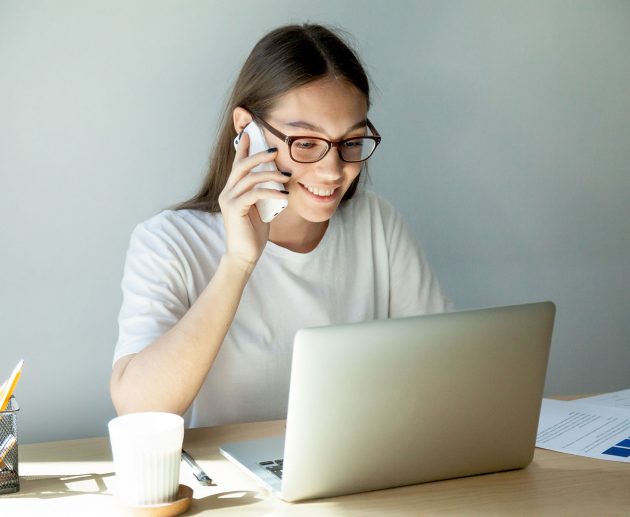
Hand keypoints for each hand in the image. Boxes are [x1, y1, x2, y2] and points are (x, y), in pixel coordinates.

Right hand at [218, 132, 289, 272]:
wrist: (244, 255)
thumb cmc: (253, 233)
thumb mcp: (260, 209)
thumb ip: (263, 193)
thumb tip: (278, 180)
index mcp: (232, 190)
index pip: (237, 164)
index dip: (243, 148)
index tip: (250, 132)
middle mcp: (227, 192)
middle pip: (242, 166)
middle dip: (258, 155)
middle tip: (275, 151)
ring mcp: (228, 200)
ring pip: (250, 178)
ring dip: (271, 175)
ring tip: (286, 176)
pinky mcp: (235, 209)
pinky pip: (254, 193)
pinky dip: (271, 192)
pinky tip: (283, 196)